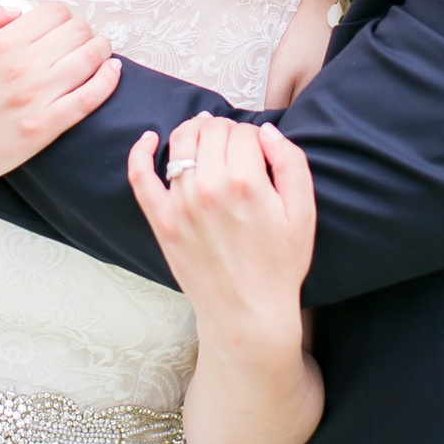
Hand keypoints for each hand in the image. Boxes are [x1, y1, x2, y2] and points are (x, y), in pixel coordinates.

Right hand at [0, 0, 120, 199]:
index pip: (53, 13)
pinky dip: (108, 80)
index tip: (58, 27)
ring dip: (100, 49)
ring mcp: (37, 98)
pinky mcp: (46, 127)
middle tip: (78, 41)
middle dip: (81, 31)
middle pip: (77, 31)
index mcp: (1, 44)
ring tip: (98, 52)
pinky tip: (112, 71)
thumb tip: (16, 10)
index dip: (60, 16)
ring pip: (90, 57)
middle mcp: (23, 67)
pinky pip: (90, 97)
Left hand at [127, 116, 315, 347]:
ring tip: (204, 133)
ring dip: (194, 130)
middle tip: (235, 144)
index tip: (258, 150)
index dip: (254, 135)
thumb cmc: (279, 266)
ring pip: (181, 142)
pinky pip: (141, 177)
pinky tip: (149, 139)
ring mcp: (180, 204)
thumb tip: (268, 131)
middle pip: (212, 131)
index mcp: (247, 182)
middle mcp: (209, 187)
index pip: (244, 132)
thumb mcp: (303, 212)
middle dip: (226, 129)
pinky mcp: (162, 221)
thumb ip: (291, 162)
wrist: (248, 314)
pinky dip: (140, 152)